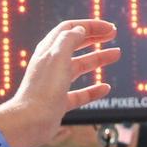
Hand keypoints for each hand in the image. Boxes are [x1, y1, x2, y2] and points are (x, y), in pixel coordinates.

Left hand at [0, 20, 118, 146]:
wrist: (30, 121)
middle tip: (113, 34)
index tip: (108, 28)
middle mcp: (50, 65)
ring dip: (98, 59)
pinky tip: (105, 88)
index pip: (69, 29)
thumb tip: (80, 29)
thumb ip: (69, 39)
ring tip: (115, 54)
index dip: (89, 25)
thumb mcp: (58, 56)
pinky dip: (93, 90)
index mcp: (48, 51)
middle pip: (74, 45)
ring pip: (79, 67)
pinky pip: (79, 94)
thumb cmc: (43, 89)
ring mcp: (55, 84)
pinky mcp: (59, 102)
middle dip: (94, 37)